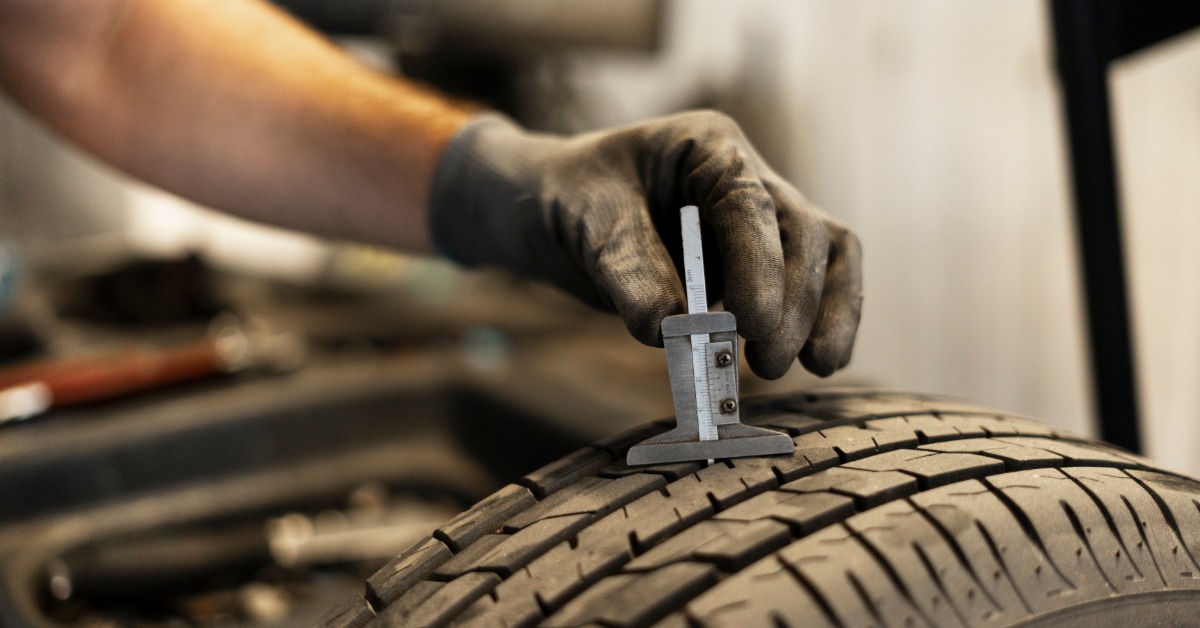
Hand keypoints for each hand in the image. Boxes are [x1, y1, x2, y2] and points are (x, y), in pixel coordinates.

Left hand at [428, 110, 861, 378]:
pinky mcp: (760, 262)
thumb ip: (628, 270)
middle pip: (802, 232)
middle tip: (768, 361)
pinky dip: (826, 319)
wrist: (552, 211)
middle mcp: (746, 176)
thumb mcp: (587, 222)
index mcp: (706, 146)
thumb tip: (669, 330)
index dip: (760, 265)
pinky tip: (823, 360)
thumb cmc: (569, 198)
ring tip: (814, 366)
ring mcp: (761, 219)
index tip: (753, 324)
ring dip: (825, 312)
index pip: (750, 202)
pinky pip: (814, 284)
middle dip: (794, 301)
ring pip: (825, 254)